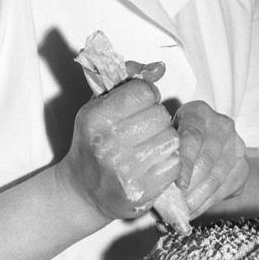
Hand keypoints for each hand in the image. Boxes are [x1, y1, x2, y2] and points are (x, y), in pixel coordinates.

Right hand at [61, 76, 180, 223]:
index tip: (138, 105)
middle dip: (156, 119)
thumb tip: (160, 67)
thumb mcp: (99, 106)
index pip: (143, 91)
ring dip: (164, 139)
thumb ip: (128, 80)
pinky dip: (169, 161)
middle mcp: (108, 143)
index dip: (146, 95)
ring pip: (171, 137)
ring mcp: (126, 169)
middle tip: (143, 129)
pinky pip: (175, 162)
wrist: (83, 192)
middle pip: (160, 114)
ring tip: (148, 146)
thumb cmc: (94, 142)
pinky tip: (153, 163)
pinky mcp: (143, 189)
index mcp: (95, 118)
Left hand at [173, 101, 248, 217]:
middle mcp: (221, 125)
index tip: (179, 185)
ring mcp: (236, 144)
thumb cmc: (176, 142)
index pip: (193, 137)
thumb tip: (153, 191)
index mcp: (198, 112)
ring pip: (217, 176)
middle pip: (207, 159)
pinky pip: (226, 188)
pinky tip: (194, 211)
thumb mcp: (167, 140)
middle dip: (191, 186)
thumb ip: (162, 156)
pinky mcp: (243, 165)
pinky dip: (208, 203)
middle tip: (176, 206)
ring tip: (183, 212)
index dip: (186, 162)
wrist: (206, 140)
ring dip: (199, 198)